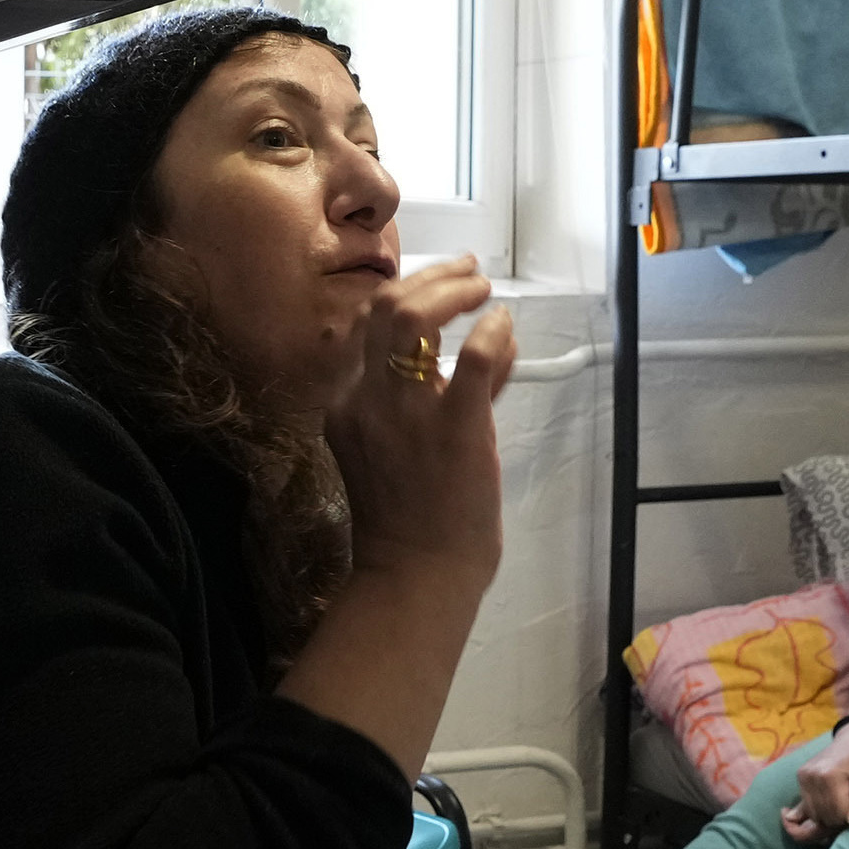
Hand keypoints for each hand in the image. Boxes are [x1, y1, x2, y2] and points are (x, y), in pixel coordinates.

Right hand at [321, 256, 516, 580]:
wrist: (415, 574)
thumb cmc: (412, 521)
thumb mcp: (401, 449)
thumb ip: (436, 396)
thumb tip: (483, 348)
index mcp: (345, 404)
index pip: (364, 326)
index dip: (404, 296)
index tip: (435, 286)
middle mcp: (365, 400)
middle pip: (383, 308)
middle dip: (429, 278)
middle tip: (467, 273)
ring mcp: (406, 413)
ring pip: (413, 318)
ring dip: (453, 292)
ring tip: (481, 289)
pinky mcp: (453, 429)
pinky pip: (472, 358)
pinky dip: (491, 332)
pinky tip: (502, 329)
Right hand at [783, 718, 848, 843]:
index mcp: (829, 776)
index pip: (838, 816)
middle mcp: (810, 777)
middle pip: (824, 818)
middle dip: (841, 817)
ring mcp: (802, 778)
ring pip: (814, 816)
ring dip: (831, 814)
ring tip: (845, 797)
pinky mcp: (800, 779)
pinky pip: (808, 808)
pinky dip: (821, 809)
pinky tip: (833, 799)